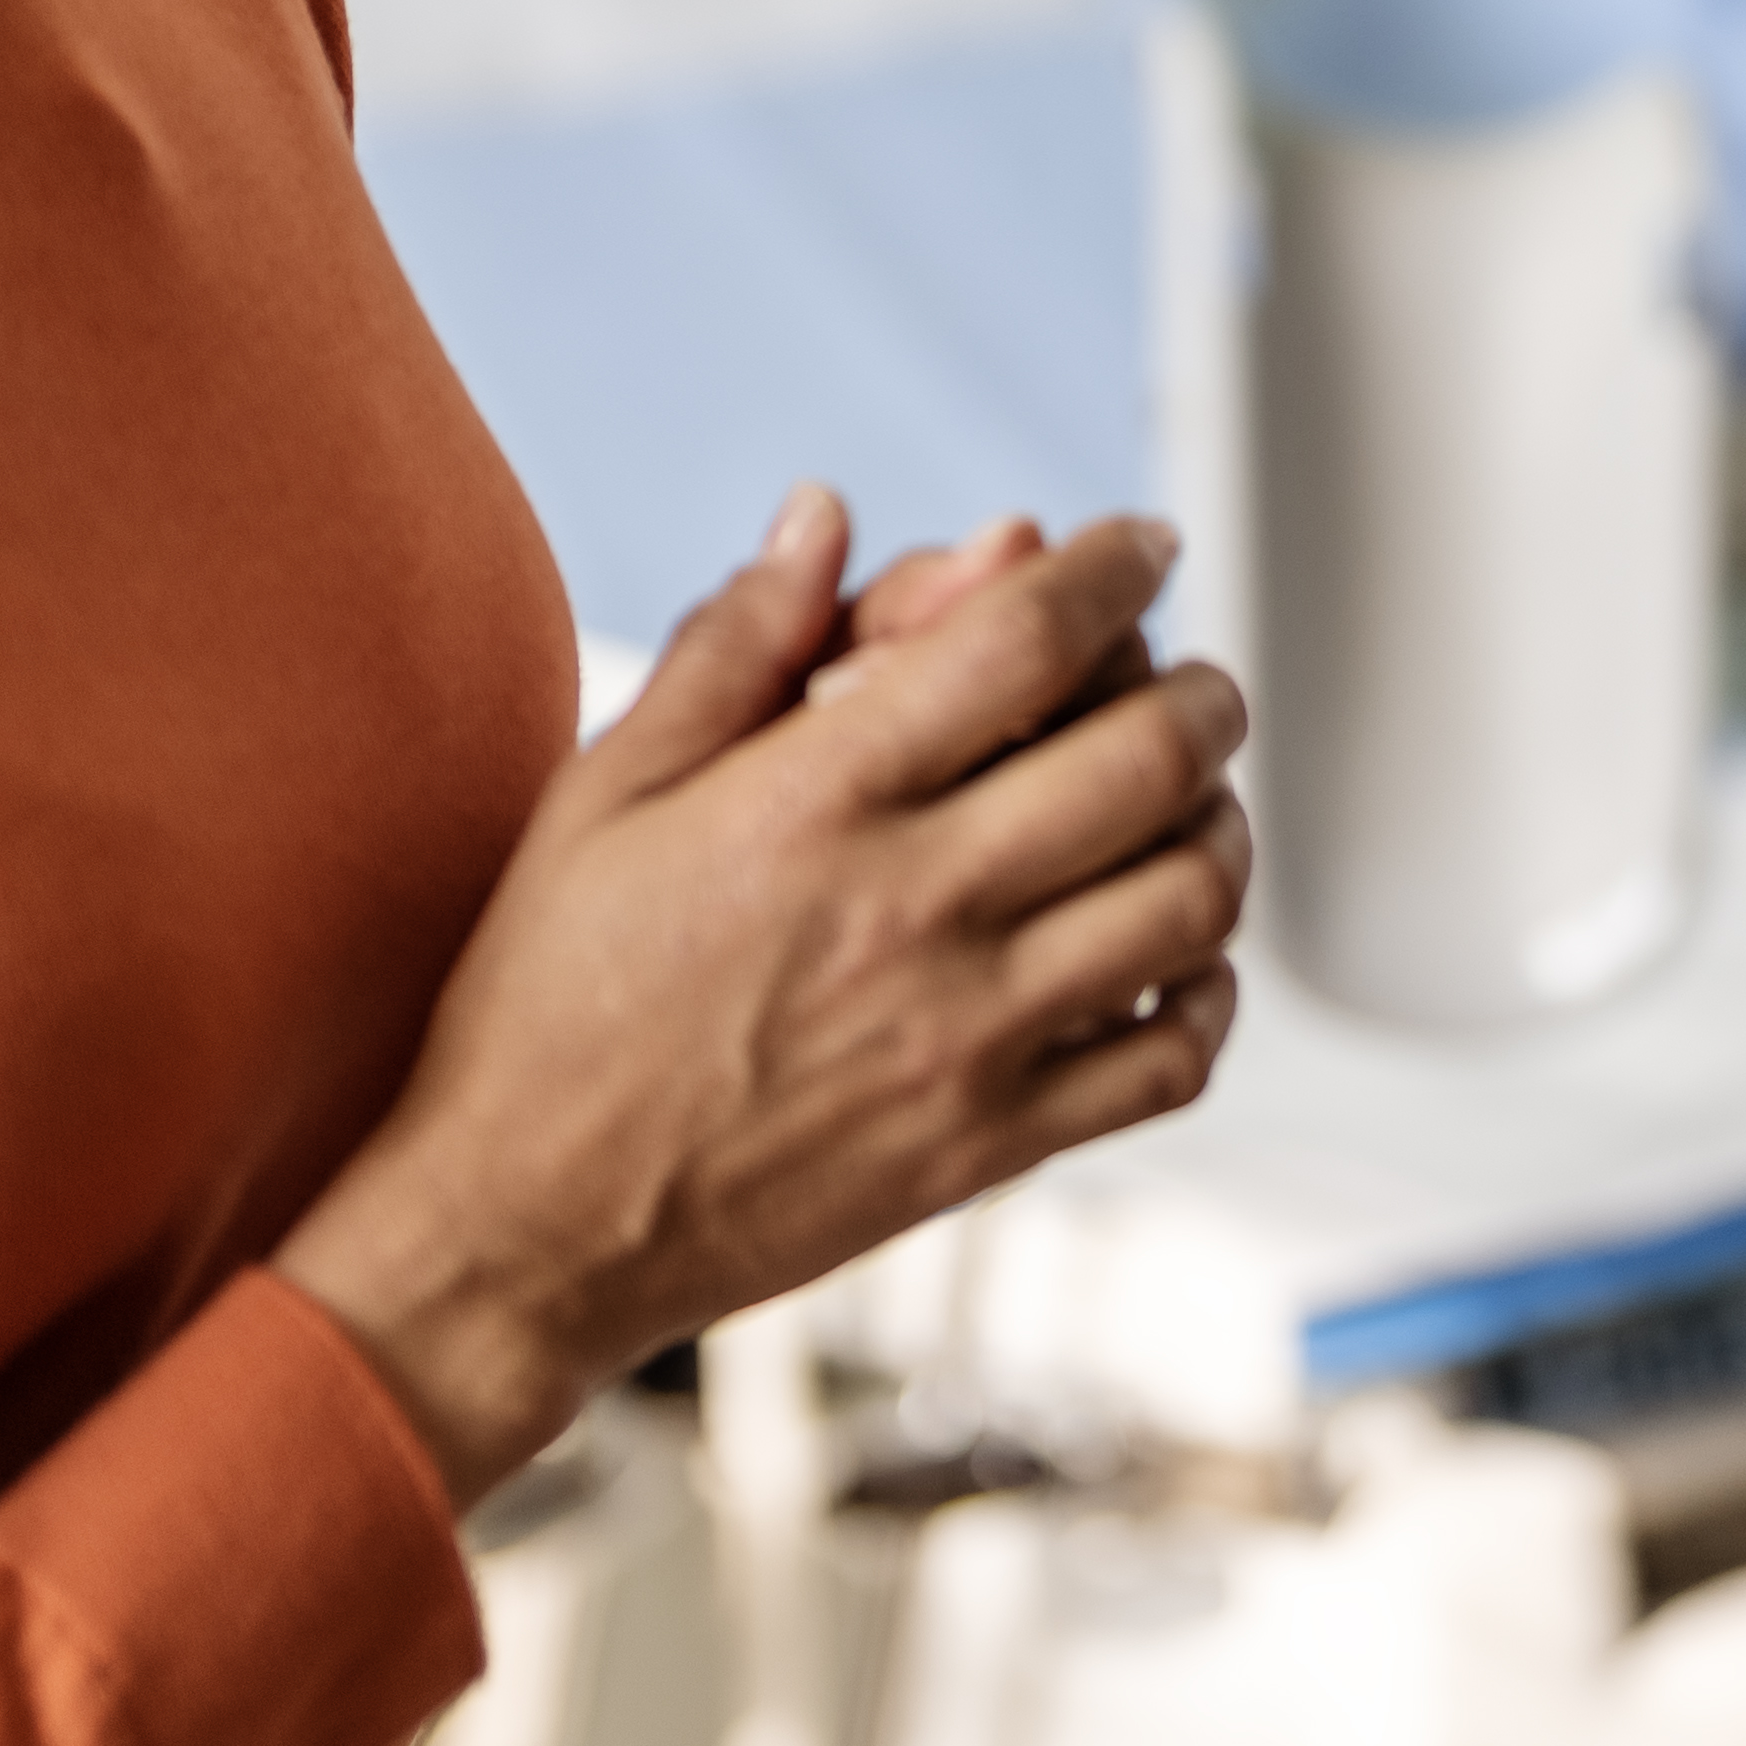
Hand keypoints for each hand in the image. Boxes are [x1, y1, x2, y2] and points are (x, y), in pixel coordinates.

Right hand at [272, 492, 1247, 1494]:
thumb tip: (825, 515)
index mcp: (812, 802)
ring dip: (1220, 827)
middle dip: (1199, 691)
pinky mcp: (991, 1146)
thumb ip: (733, 646)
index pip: (1024, 637)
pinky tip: (1172, 958)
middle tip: (1193, 680)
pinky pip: (1171, 1060)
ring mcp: (966, 1037)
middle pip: (1146, 756)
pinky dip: (1207, 994)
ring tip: (1194, 808)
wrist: (525, 1230)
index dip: (1111, 567)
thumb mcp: (604, 794)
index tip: (1139, 545)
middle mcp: (911, 910)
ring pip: (1187, 900)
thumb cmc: (548, 1005)